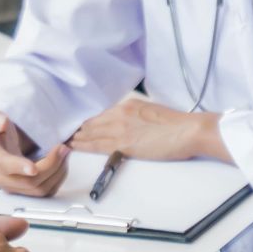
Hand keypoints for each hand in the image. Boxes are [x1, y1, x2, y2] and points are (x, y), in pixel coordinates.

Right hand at [0, 109, 69, 195]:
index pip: (3, 166)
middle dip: (50, 165)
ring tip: (64, 152)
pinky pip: (45, 191)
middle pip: (27, 181)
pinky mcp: (23, 190)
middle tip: (63, 148)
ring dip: (57, 172)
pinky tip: (61, 163)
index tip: (33, 168)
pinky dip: (57, 178)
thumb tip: (1, 122)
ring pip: (39, 189)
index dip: (18, 167)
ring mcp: (10, 186)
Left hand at [70, 98, 231, 161]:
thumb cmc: (177, 125)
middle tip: (64, 133)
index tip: (78, 125)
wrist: (188, 131)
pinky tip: (73, 146)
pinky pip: (96, 145)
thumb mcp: (151, 112)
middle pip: (92, 122)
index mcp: (128, 105)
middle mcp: (120, 113)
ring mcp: (120, 128)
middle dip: (77, 129)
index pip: (101, 114)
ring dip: (76, 137)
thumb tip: (129, 126)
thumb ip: (136, 117)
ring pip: (90, 133)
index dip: (87, 121)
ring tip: (63, 141)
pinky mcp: (123, 143)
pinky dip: (82, 145)